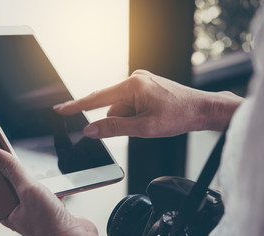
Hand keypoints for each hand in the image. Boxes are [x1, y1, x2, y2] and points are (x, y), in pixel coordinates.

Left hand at [0, 148, 99, 235]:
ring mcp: (39, 211)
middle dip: (24, 175)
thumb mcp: (27, 190)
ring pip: (36, 188)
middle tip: (24, 166)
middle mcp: (22, 213)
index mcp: (8, 212)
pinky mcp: (54, 209)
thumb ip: (12, 170)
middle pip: (18, 185)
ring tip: (45, 177)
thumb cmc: (48, 225)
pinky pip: (52, 193)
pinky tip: (58, 187)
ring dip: (42, 181)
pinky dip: (56, 188)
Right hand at [54, 70, 242, 137]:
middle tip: (139, 126)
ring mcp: (141, 81)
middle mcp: (135, 79)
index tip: (61, 108)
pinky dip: (135, 114)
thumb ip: (114, 128)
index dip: (77, 105)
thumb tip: (91, 129)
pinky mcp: (146, 86)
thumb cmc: (179, 115)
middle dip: (119, 120)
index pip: (97, 98)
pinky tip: (150, 117)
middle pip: (112, 105)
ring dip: (129, 119)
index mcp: (132, 85)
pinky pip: (130, 103)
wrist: (202, 109)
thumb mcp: (144, 127)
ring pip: (122, 106)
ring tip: (150, 122)